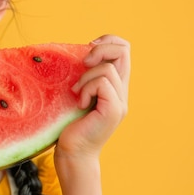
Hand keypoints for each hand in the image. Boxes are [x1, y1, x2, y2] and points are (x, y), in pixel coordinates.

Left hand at [56, 35, 130, 159]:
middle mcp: (122, 92)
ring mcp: (120, 102)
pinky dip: (86, 89)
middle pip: (124, 50)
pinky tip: (79, 103)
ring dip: (86, 77)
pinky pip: (102, 83)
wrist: (72, 153)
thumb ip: (84, 76)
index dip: (107, 41)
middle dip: (100, 49)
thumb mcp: (77, 93)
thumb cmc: (69, 124)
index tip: (87, 50)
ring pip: (107, 68)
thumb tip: (78, 54)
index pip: (124, 49)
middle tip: (83, 63)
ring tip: (77, 93)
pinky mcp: (113, 110)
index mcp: (114, 85)